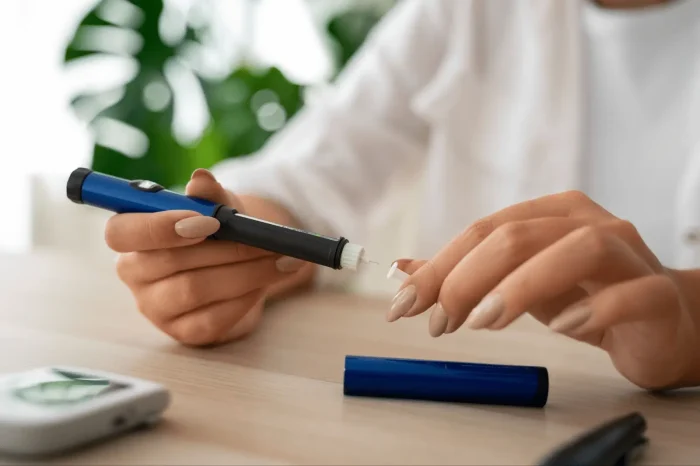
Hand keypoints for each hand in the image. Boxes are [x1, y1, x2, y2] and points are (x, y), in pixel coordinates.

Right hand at [107, 169, 306, 345]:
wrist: (239, 266)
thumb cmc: (218, 232)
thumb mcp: (217, 207)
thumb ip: (208, 195)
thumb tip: (201, 180)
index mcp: (131, 236)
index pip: (120, 234)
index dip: (159, 227)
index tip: (208, 222)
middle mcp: (135, 274)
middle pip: (168, 262)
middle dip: (225, 249)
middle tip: (266, 241)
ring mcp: (156, 308)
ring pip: (194, 290)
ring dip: (245, 273)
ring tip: (280, 260)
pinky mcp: (184, 332)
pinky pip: (212, 318)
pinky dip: (245, 298)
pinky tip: (266, 283)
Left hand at [389, 191, 699, 389]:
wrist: (662, 322)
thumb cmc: (584, 296)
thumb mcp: (515, 283)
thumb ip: (463, 275)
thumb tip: (402, 269)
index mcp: (550, 214)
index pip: (483, 230)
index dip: (439, 266)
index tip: (405, 304)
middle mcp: (588, 223)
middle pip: (518, 235)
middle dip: (467, 278)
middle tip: (440, 321)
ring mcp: (627, 254)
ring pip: (577, 249)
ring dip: (520, 286)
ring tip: (484, 322)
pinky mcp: (657, 293)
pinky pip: (629, 293)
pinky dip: (592, 308)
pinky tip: (561, 328)